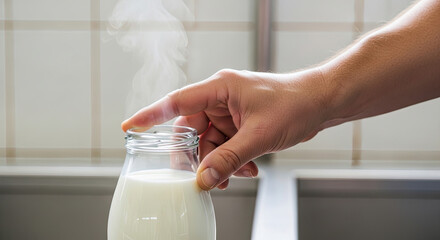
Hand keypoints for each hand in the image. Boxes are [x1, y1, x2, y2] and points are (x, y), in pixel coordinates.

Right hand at [121, 68, 331, 189]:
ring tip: (234, 176)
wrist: (320, 103)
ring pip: (208, 142)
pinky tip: (246, 171)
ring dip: (217, 162)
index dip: (151, 116)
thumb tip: (203, 179)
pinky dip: (230, 160)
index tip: (130, 128)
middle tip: (199, 177)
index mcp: (220, 88)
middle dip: (196, 156)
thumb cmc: (294, 104)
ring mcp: (229, 111)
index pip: (177, 102)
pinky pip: (223, 145)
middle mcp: (220, 98)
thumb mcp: (259, 135)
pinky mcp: (238, 123)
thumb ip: (230, 158)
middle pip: (191, 130)